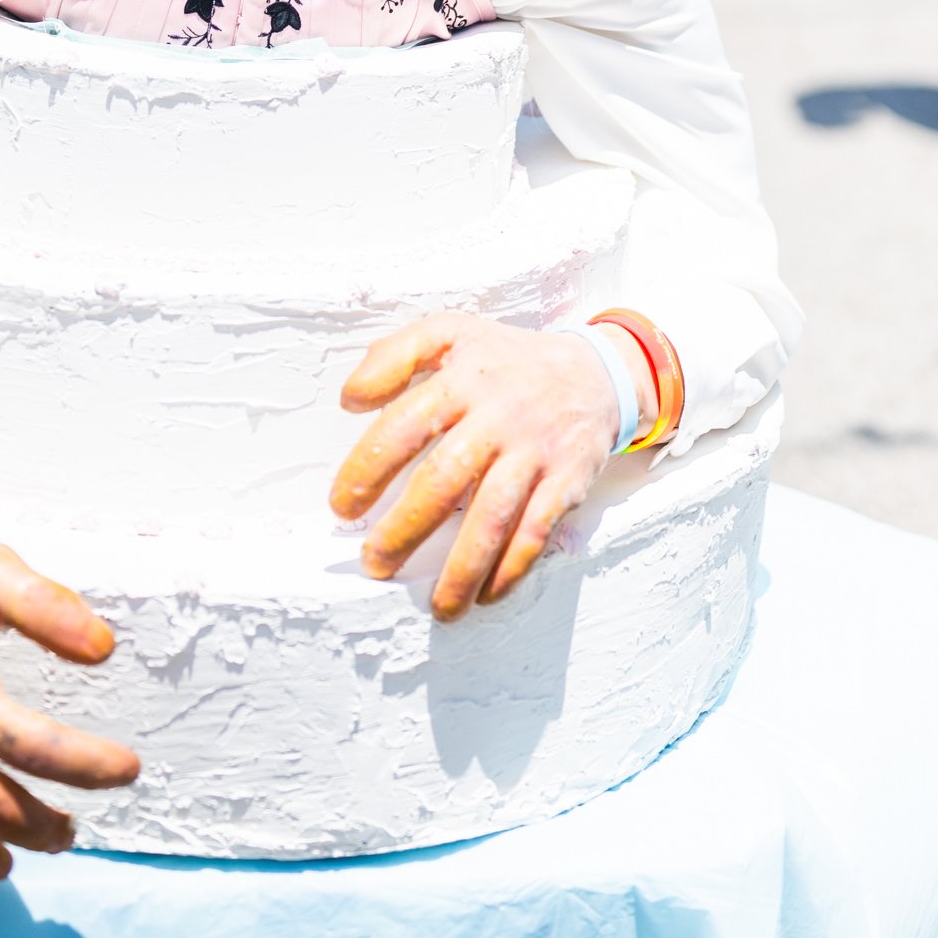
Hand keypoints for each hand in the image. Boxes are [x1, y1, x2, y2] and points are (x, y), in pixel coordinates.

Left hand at [329, 314, 629, 621]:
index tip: (342, 506)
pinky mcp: (567, 481)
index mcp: (463, 379)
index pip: (405, 427)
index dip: (367, 469)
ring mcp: (534, 452)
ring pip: (492, 517)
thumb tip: (350, 397)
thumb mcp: (451, 332)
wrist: (595, 372)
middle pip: (443, 480)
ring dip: (460, 567)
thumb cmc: (505, 359)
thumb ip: (395, 354)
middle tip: (374, 563)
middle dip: (403, 529)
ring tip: (434, 605)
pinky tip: (485, 596)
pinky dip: (510, 569)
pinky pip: (535, 533)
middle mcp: (499, 417)